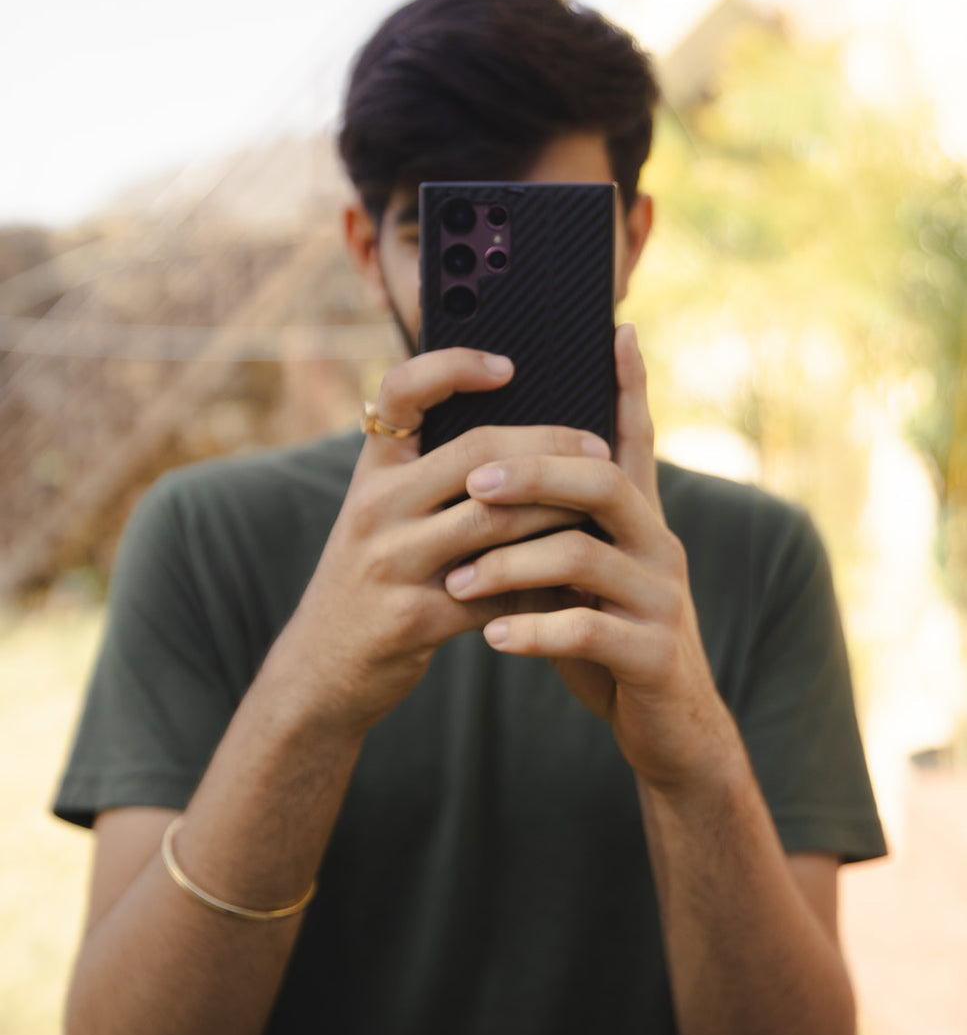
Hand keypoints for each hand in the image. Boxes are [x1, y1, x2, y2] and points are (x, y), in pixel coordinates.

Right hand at [285, 347, 610, 739]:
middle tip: (598, 446)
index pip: (401, 392)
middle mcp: (376, 507)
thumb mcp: (380, 514)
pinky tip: (577, 580)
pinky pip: (499, 592)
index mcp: (372, 471)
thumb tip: (521, 438)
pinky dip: (545, 585)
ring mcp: (393, 563)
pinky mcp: (416, 618)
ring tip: (601, 506)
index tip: (509, 365)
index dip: (454, 366)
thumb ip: (428, 474)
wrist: (320, 668)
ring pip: (498, 520)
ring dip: (560, 512)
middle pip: (478, 452)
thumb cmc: (371, 579)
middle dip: (549, 445)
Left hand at [443, 324, 738, 791]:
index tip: (617, 329)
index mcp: (640, 521)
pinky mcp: (655, 653)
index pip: (636, 439)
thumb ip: (555, 531)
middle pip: (602, 482)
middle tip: (475, 479)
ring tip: (459, 582)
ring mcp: (662, 599)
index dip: (631, 386)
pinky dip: (535, 632)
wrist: (669, 729)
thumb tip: (489, 479)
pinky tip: (493, 638)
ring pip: (585, 557)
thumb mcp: (581, 579)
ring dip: (512, 564)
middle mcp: (659, 546)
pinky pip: (589, 630)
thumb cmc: (608, 641)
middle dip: (536, 471)